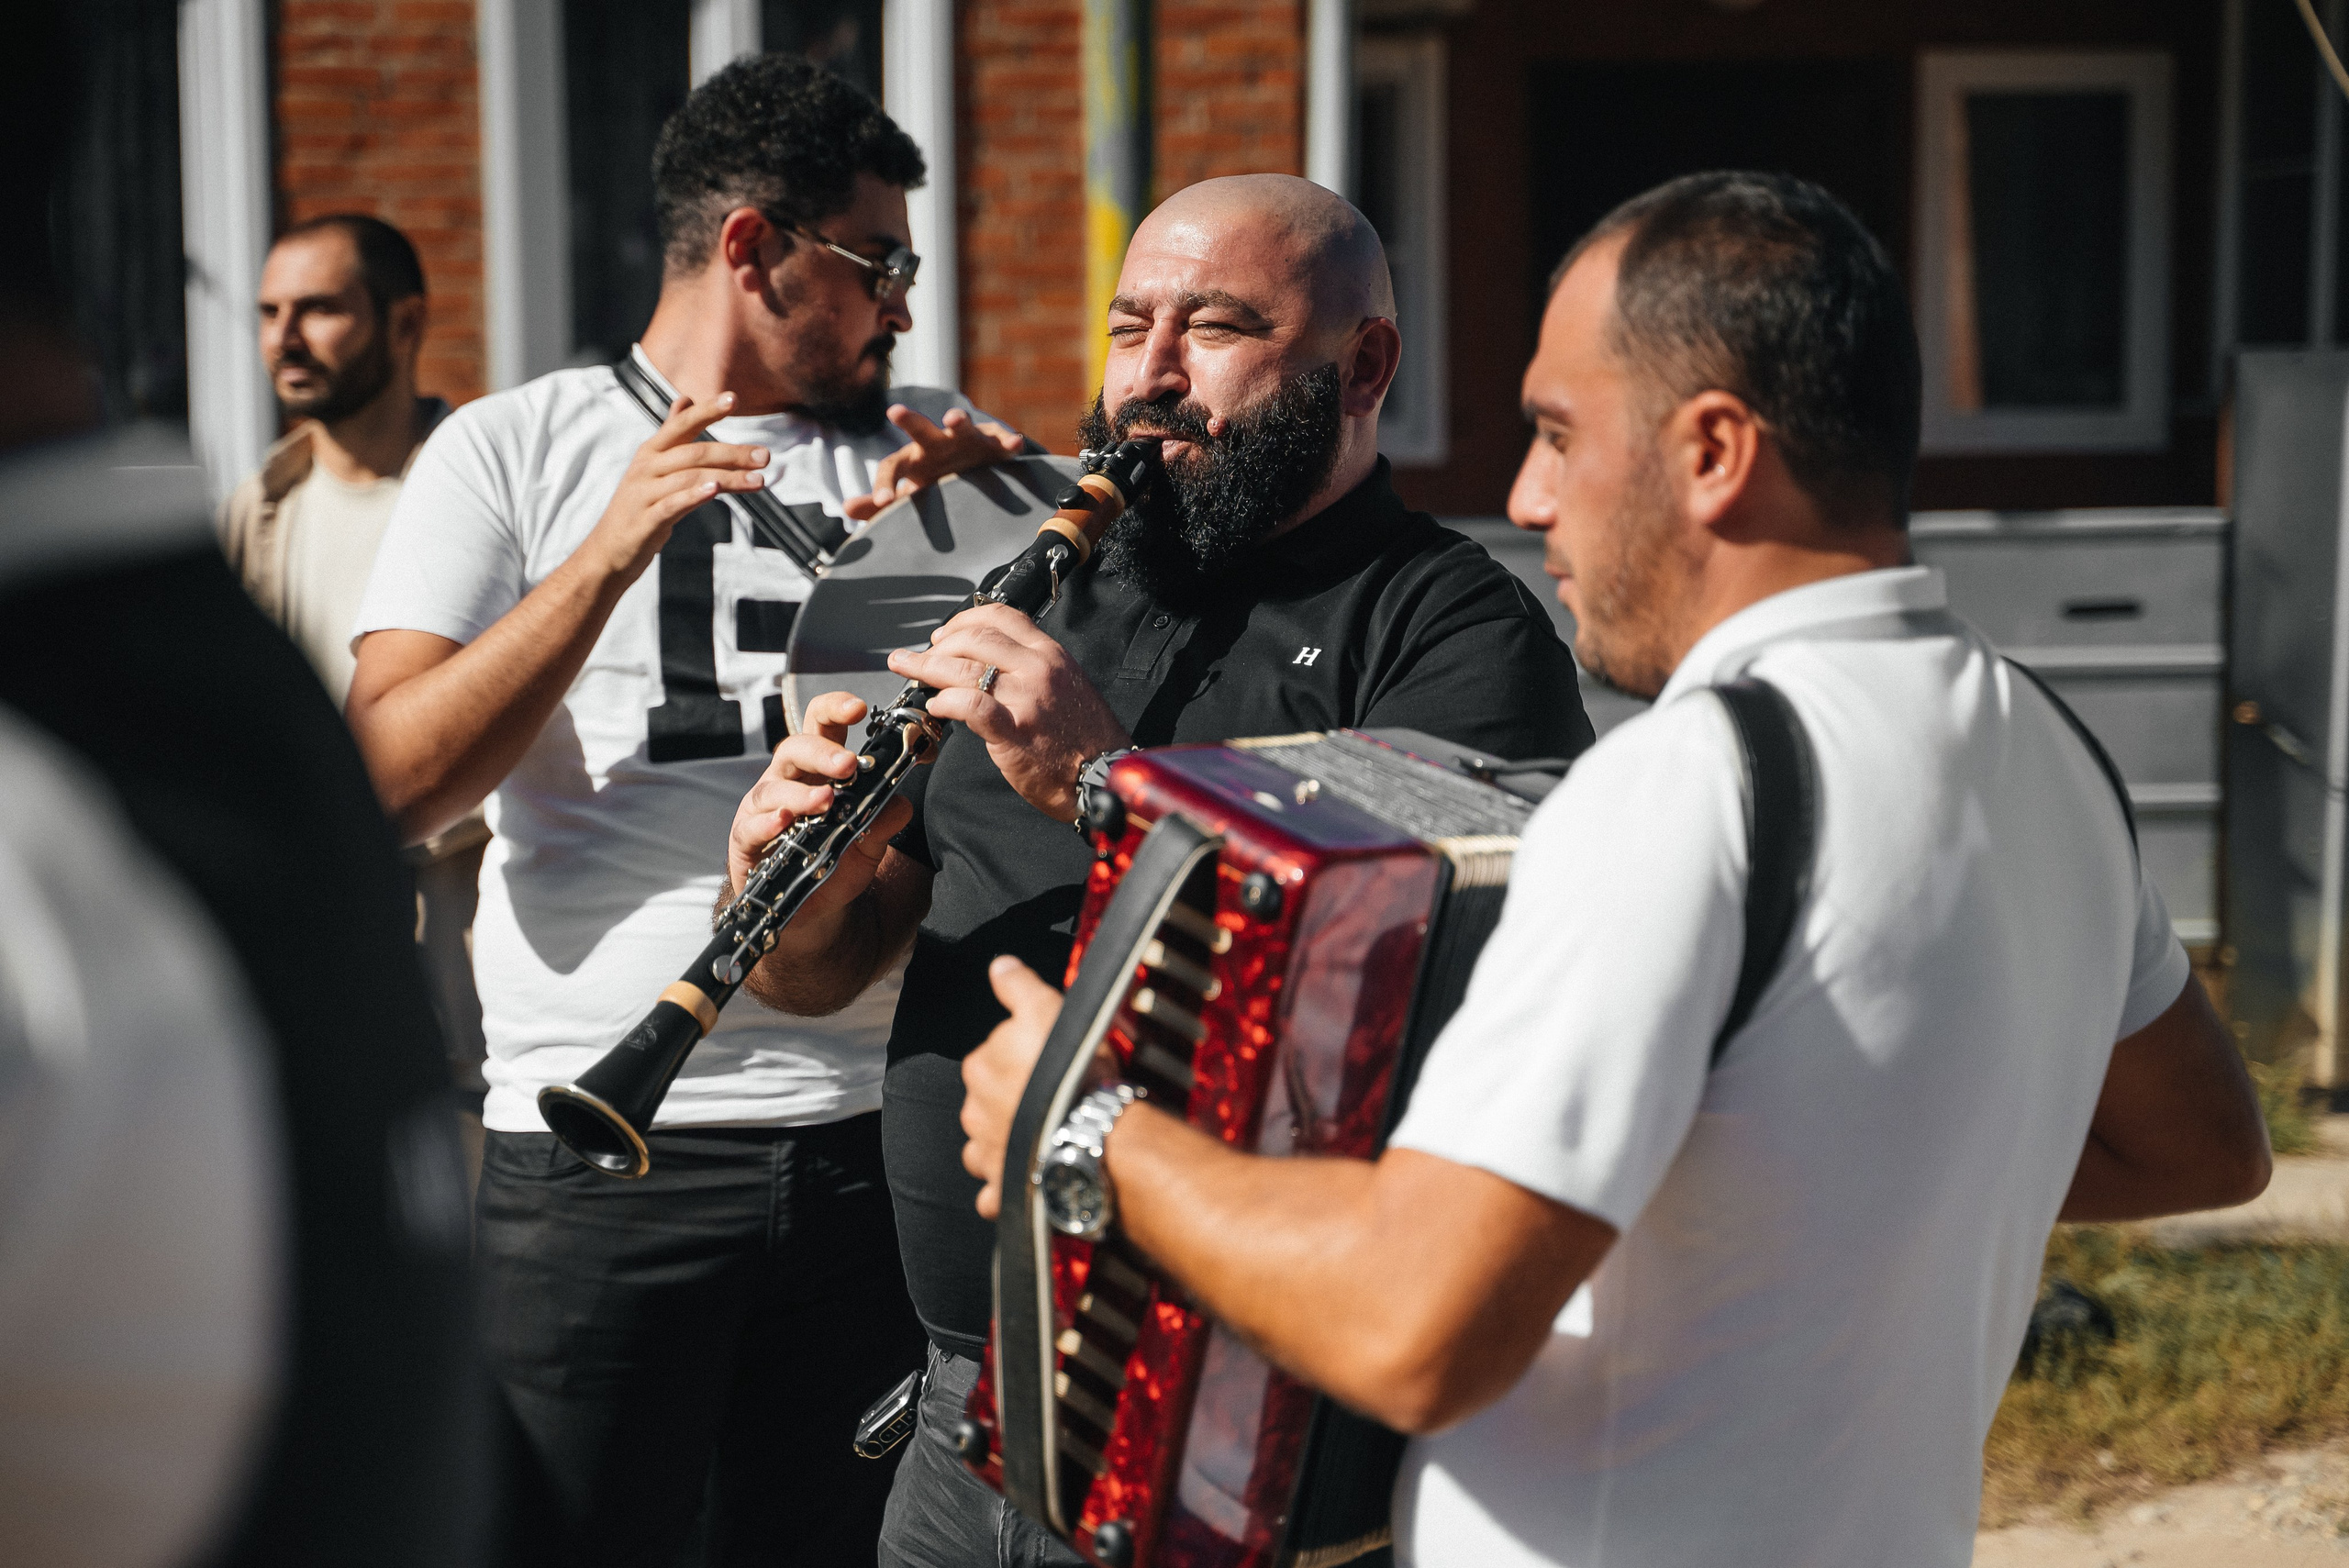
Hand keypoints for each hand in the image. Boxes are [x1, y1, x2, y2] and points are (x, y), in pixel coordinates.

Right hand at [583, 393, 769, 581]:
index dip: (707, 410)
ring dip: (728, 477)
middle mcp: (646, 468)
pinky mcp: (645, 521)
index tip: (733, 398)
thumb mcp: (653, 468)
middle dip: (732, 452)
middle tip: (765, 456)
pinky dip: (693, 496)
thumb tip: (685, 399)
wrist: (607, 554)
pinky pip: (672, 504)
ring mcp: (643, 494)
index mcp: (651, 452)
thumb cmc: (639, 508)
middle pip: (693, 453)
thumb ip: (672, 435)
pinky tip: (715, 490)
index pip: (681, 424)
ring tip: (758, 480)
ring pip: (689, 478)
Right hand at [726, 689, 911, 924]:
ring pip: (774, 788)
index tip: (859, 708)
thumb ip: (883, 822)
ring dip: (801, 793)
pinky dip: (768, 823)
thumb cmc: (835, 861)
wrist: (810, 908)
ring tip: (825, 801)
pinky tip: (783, 822)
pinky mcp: (745, 839)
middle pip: (795, 748)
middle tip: (848, 764)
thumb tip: (901, 804)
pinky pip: (751, 826)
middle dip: (822, 752)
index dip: (836, 709)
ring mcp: (763, 808)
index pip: (822, 725)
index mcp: (818, 768)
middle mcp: (788, 780)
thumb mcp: (867, 843)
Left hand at [841, 406, 1026, 521]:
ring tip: (954, 417)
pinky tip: (1015, 444)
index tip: (885, 502)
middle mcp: (936, 444)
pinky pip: (999, 439)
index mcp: (912, 459)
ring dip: (958, 420)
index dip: (884, 484)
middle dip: (909, 421)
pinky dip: (1006, 439)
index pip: (891, 467)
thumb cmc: (936, 483)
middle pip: (920, 430)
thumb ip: (877, 503)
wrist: (976, 469)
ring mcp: (964, 440)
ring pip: (961, 426)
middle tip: (894, 412)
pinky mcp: (992, 443)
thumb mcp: (909, 493)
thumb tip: (845, 508)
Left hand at [886, 603, 1129, 821]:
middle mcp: (1038, 669)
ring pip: (963, 668)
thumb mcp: (1066, 686)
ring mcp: (1025, 698)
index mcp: (1050, 654)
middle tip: (920, 655)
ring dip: (926, 667)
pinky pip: (968, 705)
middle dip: (938, 644)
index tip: (945, 633)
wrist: (1105, 776)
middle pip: (974, 638)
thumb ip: (1030, 670)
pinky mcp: (1013, 731)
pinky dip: (944, 702)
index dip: (963, 620)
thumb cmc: (1085, 739)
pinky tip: (934, 707)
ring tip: (907, 668)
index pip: (1001, 616)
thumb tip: (987, 664)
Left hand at [962, 955, 1068, 1219]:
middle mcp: (974, 1112)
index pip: (991, 1055)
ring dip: (1005, 1141)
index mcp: (979, 1067)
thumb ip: (1018, 987)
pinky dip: (1005, 1186)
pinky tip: (1025, 1177)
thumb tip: (999, 966)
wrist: (1096, 1137)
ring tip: (1040, 1136)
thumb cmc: (1075, 1072)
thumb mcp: (1048, 1009)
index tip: (1047, 1059)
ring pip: (986, 1144)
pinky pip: (994, 1191)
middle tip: (1051, 1097)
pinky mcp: (1003, 1189)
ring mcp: (987, 1154)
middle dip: (1010, 1099)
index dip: (1021, 1055)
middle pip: (988, 1100)